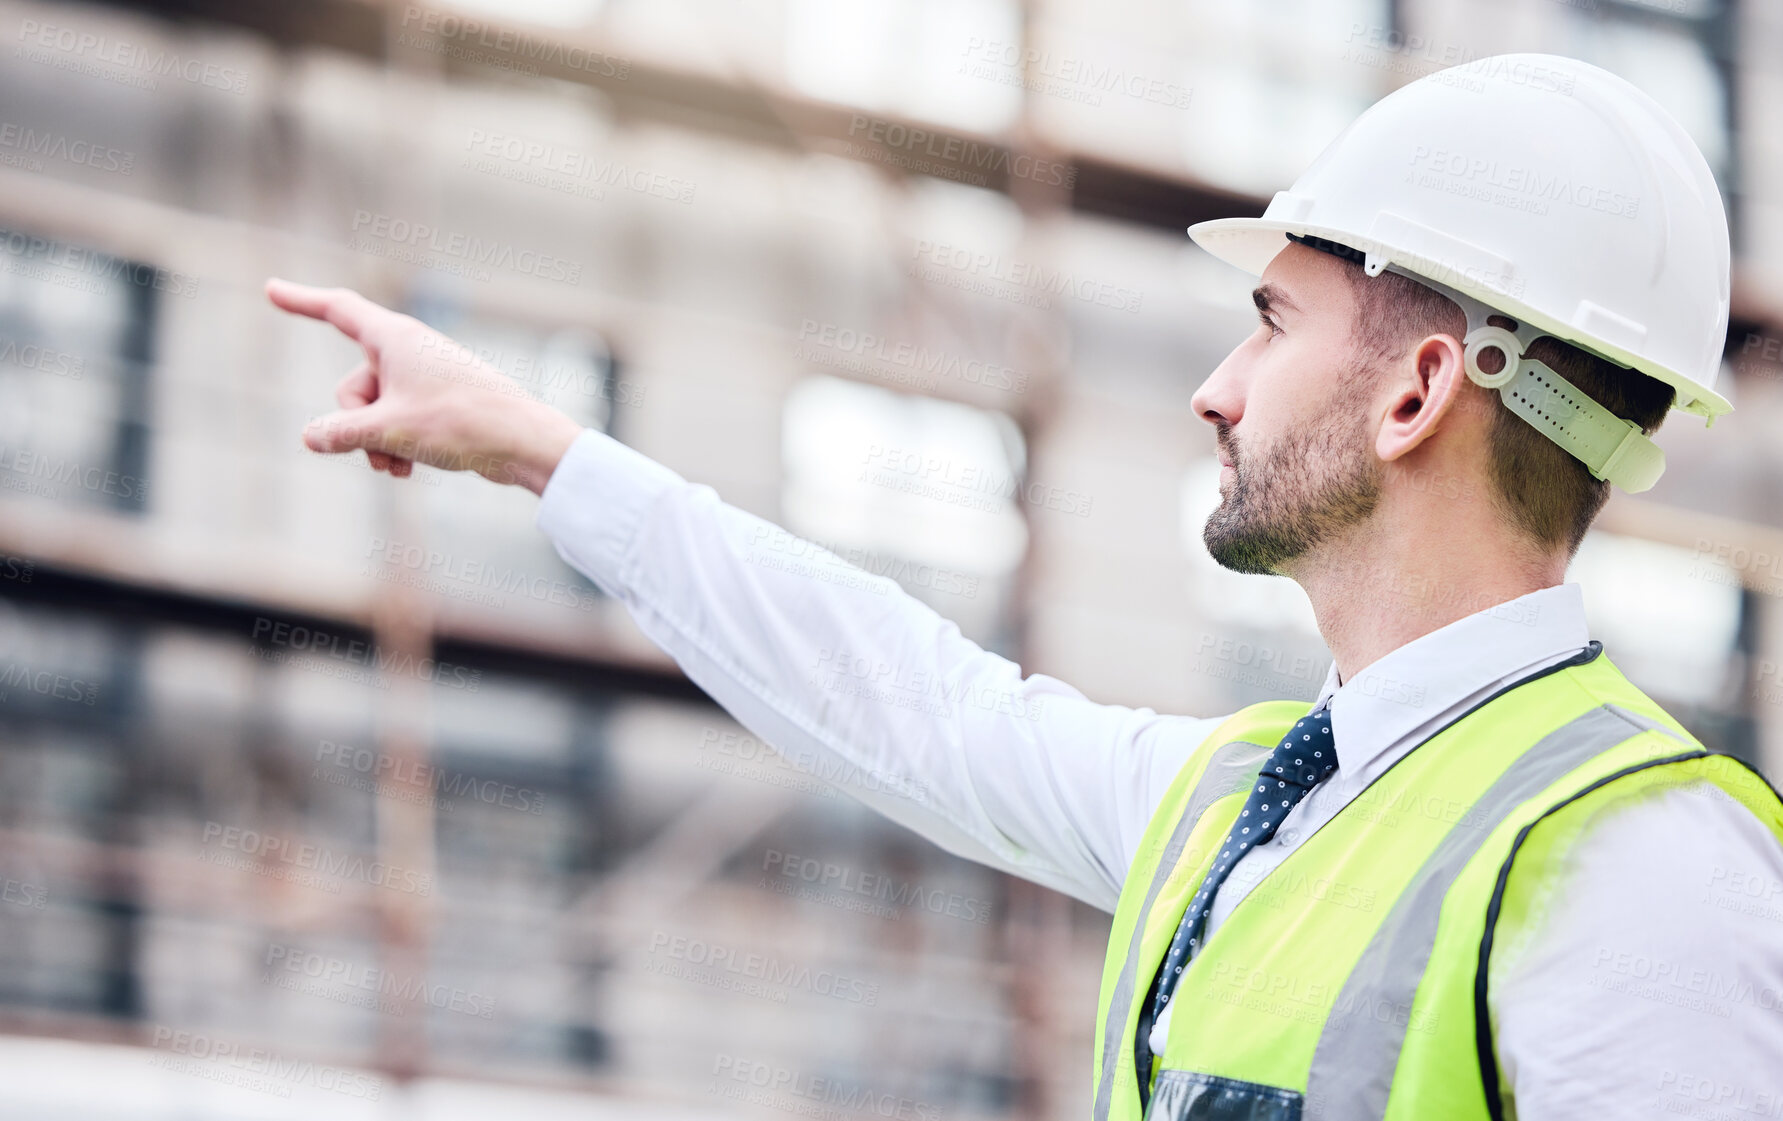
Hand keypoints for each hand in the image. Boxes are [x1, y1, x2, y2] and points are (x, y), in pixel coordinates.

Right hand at [265, 279, 582, 494]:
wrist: (522, 441)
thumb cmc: (460, 423)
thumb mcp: (388, 431)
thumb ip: (341, 433)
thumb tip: (310, 437)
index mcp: (394, 338)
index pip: (337, 310)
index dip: (301, 301)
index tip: (271, 289)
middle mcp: (408, 351)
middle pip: (352, 385)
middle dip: (356, 424)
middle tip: (381, 450)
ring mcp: (425, 377)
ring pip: (375, 411)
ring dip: (377, 442)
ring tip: (399, 467)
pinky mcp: (439, 403)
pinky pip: (398, 422)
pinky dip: (397, 444)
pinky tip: (410, 469)